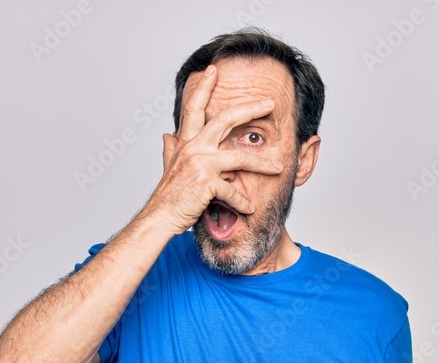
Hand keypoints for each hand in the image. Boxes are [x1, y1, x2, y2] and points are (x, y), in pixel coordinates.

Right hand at [144, 64, 284, 235]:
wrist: (160, 217)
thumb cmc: (168, 195)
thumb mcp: (170, 167)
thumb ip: (171, 149)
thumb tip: (168, 134)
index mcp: (187, 142)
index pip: (195, 108)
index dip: (203, 88)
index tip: (213, 69)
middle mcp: (194, 148)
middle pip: (225, 120)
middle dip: (250, 108)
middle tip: (269, 102)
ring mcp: (200, 164)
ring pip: (240, 158)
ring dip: (262, 164)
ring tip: (279, 168)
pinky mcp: (206, 183)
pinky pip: (232, 191)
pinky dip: (242, 202)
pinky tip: (250, 208)